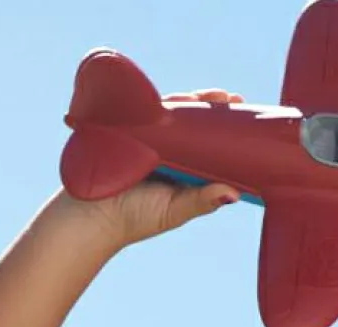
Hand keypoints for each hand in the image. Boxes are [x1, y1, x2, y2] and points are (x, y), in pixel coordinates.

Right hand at [67, 88, 243, 248]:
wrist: (90, 215)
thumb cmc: (134, 218)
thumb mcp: (173, 211)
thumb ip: (201, 201)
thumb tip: (234, 193)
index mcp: (183, 171)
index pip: (209, 148)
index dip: (226, 134)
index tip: (247, 122)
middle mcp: (169, 153)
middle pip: (195, 127)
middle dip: (214, 111)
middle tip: (234, 101)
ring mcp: (150, 140)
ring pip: (176, 117)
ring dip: (195, 104)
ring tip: (216, 96)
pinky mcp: (132, 131)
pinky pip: (151, 113)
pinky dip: (167, 105)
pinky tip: (184, 99)